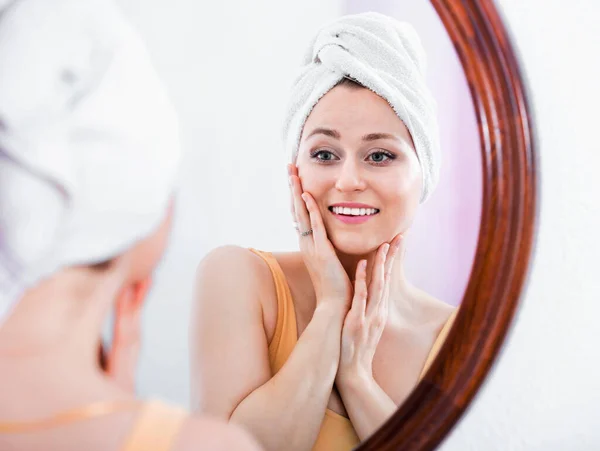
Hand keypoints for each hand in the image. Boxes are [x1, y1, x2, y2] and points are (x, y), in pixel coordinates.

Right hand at [288, 164, 352, 315]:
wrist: (336, 307)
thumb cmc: (337, 287)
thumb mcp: (333, 262)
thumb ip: (332, 247)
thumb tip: (336, 236)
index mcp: (310, 245)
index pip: (301, 214)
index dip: (298, 195)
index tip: (296, 178)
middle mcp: (307, 243)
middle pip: (297, 209)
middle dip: (293, 187)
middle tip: (289, 167)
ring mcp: (312, 247)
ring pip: (302, 214)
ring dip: (297, 193)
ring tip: (293, 174)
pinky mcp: (321, 252)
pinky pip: (314, 227)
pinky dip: (310, 210)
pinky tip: (307, 195)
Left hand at [336, 235, 402, 384]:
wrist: (354, 371)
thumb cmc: (357, 347)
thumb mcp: (368, 326)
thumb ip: (369, 309)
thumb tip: (369, 296)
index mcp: (380, 310)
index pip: (387, 281)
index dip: (391, 262)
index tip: (395, 243)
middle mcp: (378, 310)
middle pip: (387, 279)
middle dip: (391, 258)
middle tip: (396, 237)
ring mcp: (369, 315)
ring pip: (377, 285)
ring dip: (380, 265)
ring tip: (383, 247)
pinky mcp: (357, 321)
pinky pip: (360, 297)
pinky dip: (361, 281)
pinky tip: (361, 266)